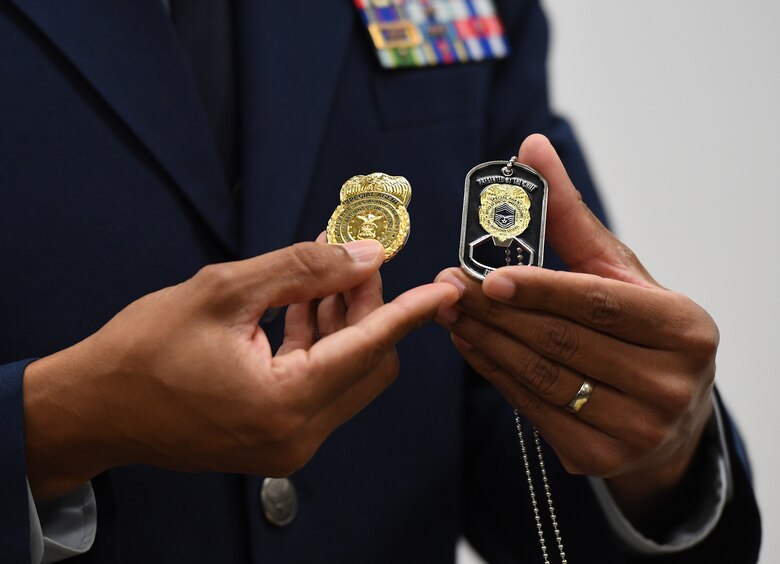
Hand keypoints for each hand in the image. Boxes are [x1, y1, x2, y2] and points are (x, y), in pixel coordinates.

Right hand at [24, 240, 457, 499]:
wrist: (94, 408)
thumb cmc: (143, 351)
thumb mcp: (223, 291)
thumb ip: (302, 269)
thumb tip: (364, 255)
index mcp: (285, 402)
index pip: (371, 347)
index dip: (411, 310)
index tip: (446, 287)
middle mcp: (296, 435)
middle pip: (367, 363)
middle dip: (369, 308)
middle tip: (356, 262)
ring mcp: (287, 443)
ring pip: (345, 373)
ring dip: (343, 323)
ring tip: (326, 274)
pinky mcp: (275, 438)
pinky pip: (319, 385)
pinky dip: (319, 345)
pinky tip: (304, 304)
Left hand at [435, 135, 716, 518]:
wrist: (667, 414)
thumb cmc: (642, 330)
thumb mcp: (620, 273)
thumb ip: (573, 217)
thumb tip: (531, 148)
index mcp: (684, 329)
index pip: (598, 303)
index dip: (540, 289)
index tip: (486, 275)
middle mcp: (669, 384)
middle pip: (561, 340)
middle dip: (495, 312)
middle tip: (447, 286)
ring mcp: (636, 429)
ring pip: (540, 376)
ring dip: (485, 341)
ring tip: (449, 313)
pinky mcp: (600, 457)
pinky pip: (532, 408)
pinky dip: (495, 373)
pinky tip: (469, 345)